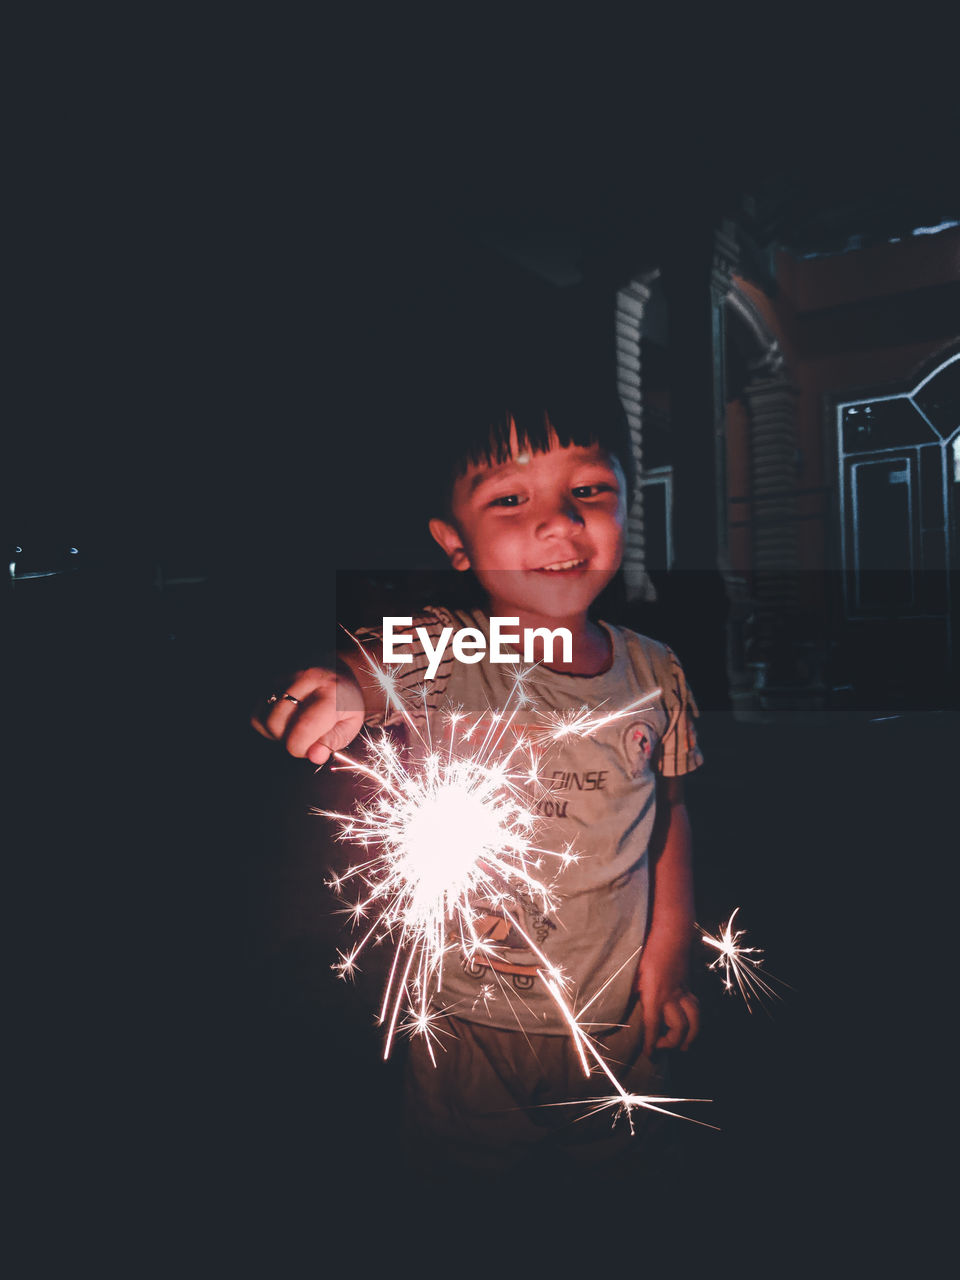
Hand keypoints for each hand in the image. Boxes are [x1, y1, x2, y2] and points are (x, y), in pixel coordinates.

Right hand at [250, 666, 365, 765]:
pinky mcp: (268, 677)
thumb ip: (333, 742)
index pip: (302, 730)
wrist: (338, 669)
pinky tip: (284, 718)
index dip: (301, 749)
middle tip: (305, 735)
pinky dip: (266, 722)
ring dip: (276, 731)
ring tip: (295, 725)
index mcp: (330, 693)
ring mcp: (284, 675)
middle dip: (287, 739)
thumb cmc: (345, 700)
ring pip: (262, 719)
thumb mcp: (350, 723)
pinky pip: (256, 712)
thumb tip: (315, 756)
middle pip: (276, 725)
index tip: (311, 747)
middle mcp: (305, 679)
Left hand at [635, 937, 699, 1055]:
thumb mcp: (631, 972)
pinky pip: (696, 1007)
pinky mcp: (689, 986)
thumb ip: (629, 992)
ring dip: (691, 1035)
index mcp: (655, 994)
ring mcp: (683, 991)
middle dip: (673, 1042)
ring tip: (684, 1046)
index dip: (652, 1044)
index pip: (653, 1025)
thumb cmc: (647, 951)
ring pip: (695, 1019)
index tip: (650, 1056)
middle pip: (681, 1027)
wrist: (671, 933)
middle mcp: (672, 996)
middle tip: (661, 1047)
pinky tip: (689, 1025)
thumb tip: (616, 1008)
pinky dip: (695, 1020)